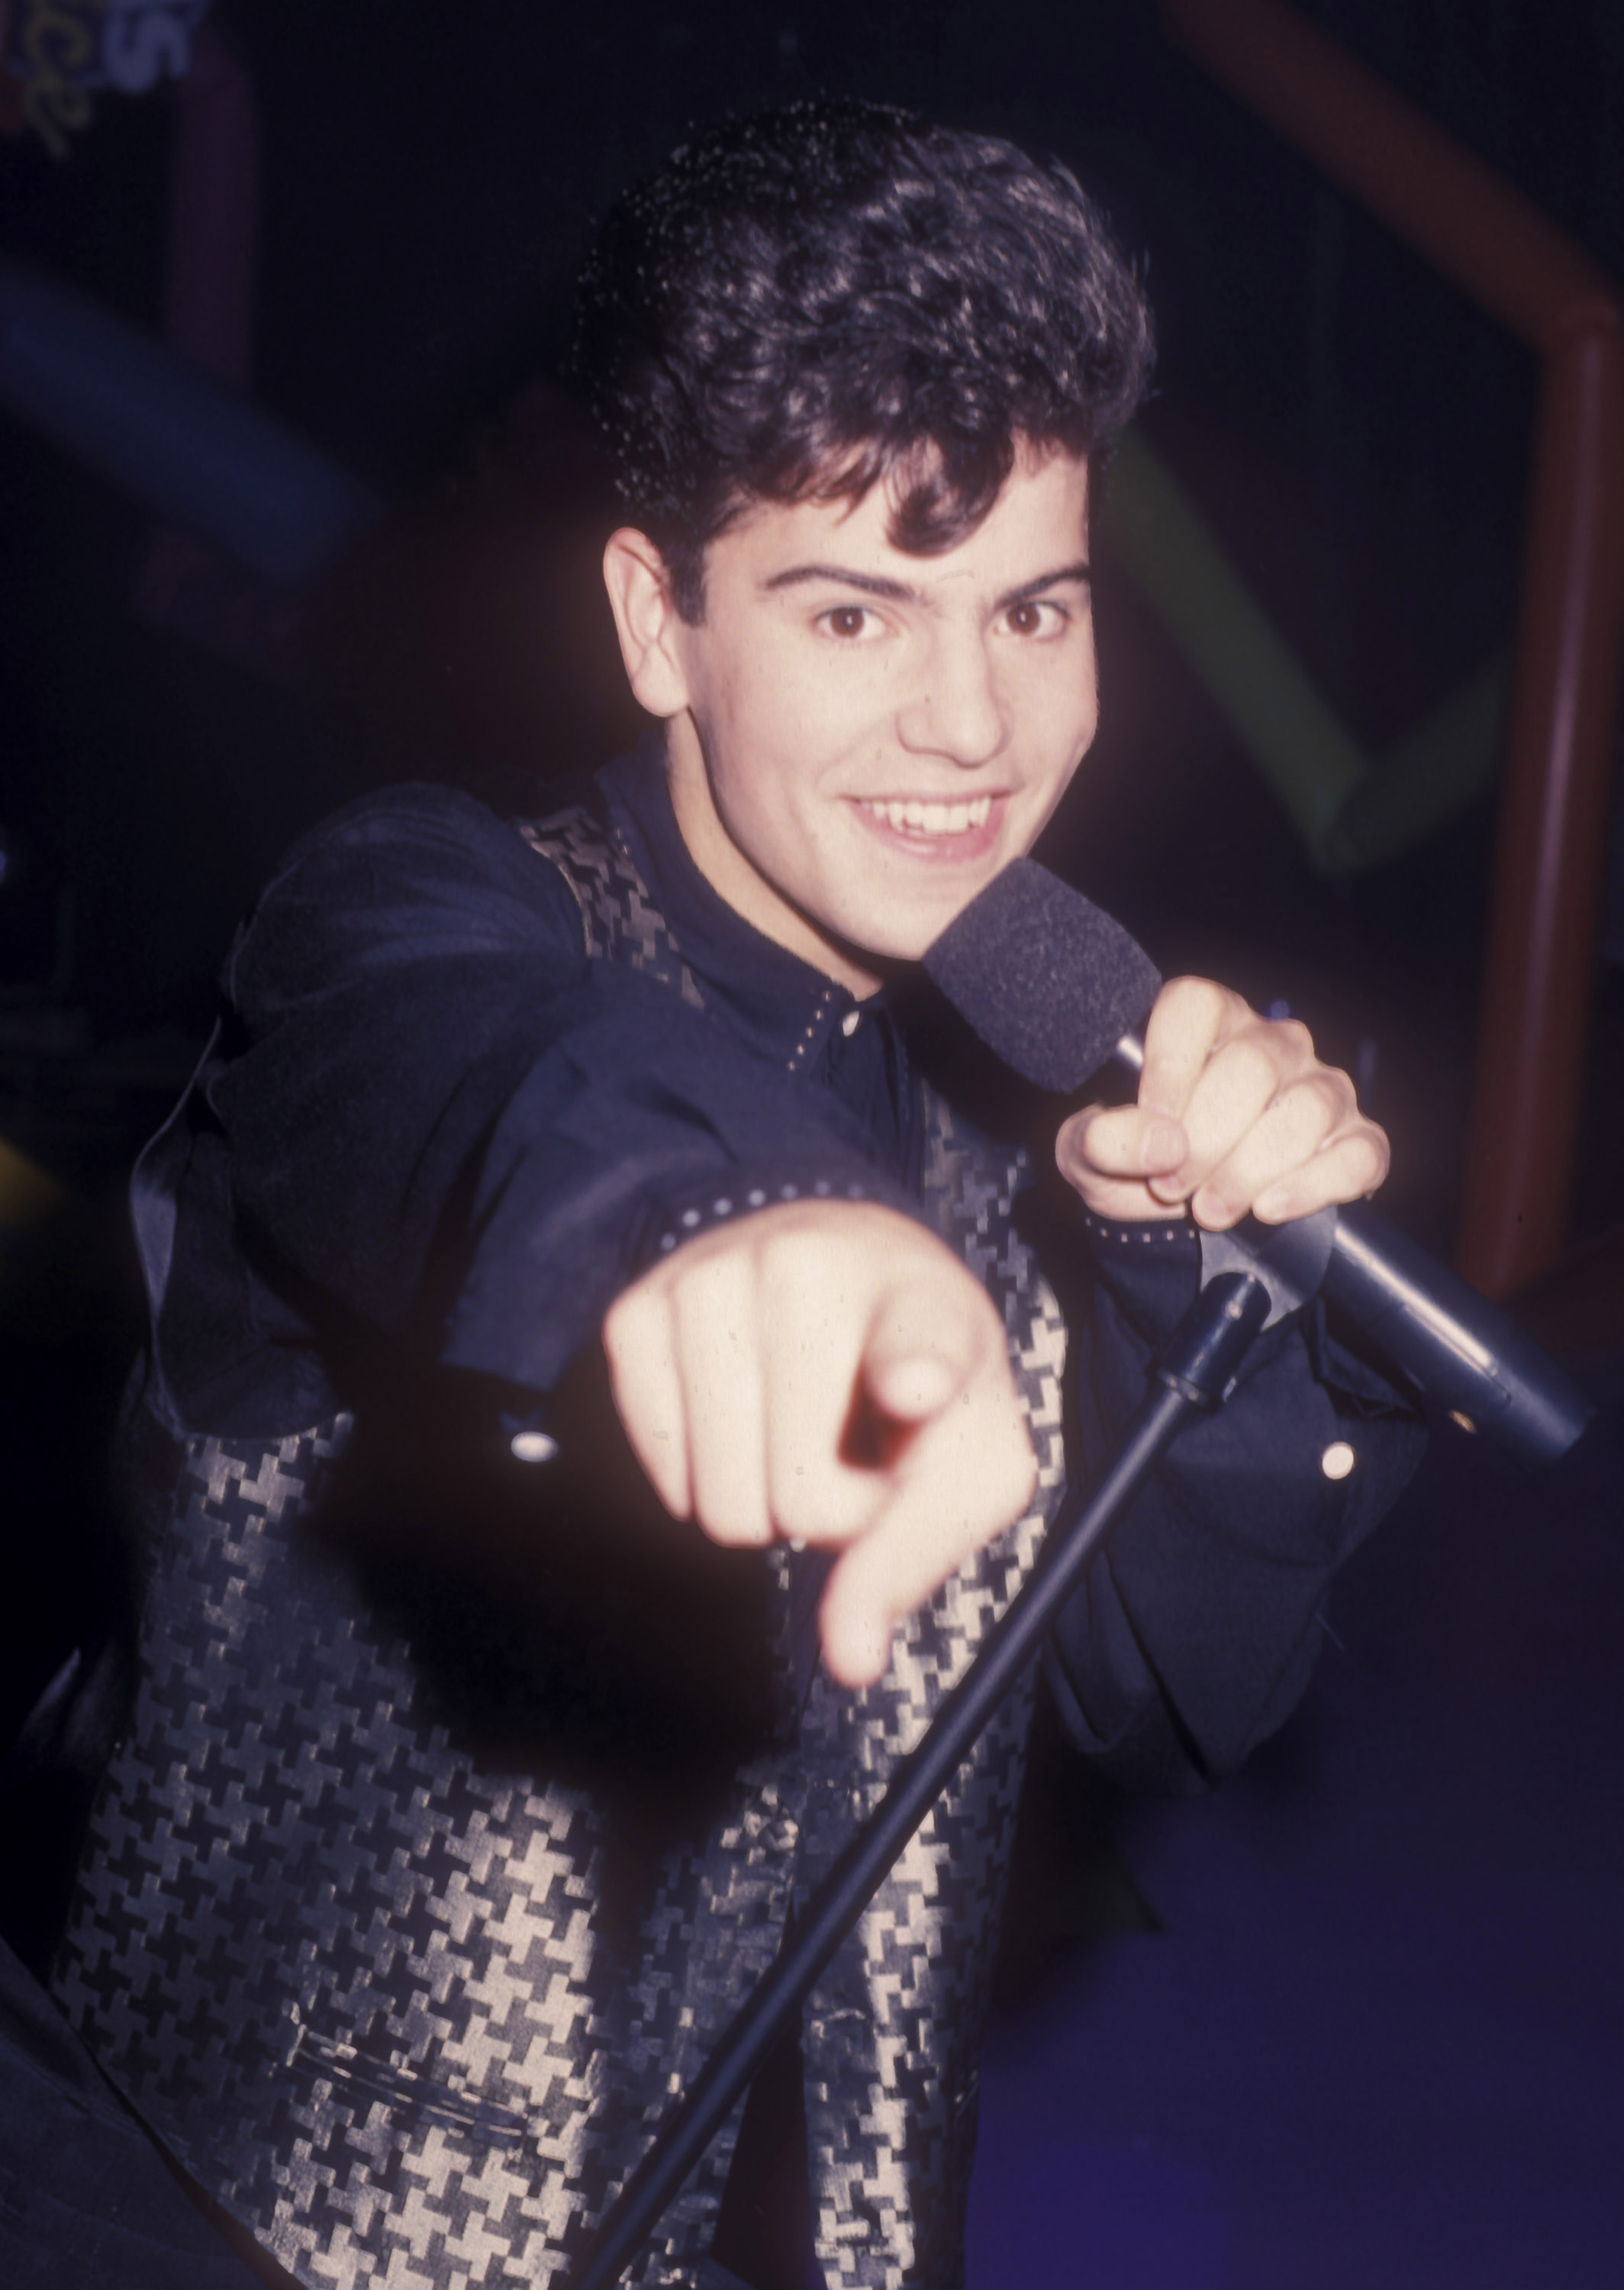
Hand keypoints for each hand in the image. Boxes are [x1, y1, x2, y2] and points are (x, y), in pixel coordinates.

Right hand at [601, 1200, 1035, 1687]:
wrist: (845, 1265)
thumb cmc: (921, 1379)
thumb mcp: (966, 1464)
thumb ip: (914, 1558)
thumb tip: (849, 1659)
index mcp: (926, 1304)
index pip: (919, 1341)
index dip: (915, 1371)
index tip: (915, 1388)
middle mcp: (812, 1269)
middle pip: (800, 1501)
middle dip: (825, 1514)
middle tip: (847, 1454)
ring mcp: (711, 1278)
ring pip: (717, 1501)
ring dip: (761, 1501)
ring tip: (796, 1434)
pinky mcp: (636, 1309)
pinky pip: (657, 1470)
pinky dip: (697, 1478)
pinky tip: (741, 1421)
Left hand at [1055, 976, 1388, 1228]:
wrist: (1174, 1225)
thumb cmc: (1135, 1165)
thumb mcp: (1088, 1155)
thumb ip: (1099, 1139)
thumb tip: (1162, 1144)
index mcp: (1205, 1024)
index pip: (1197, 1005)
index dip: (1171, 1065)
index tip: (1152, 1123)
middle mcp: (1271, 1044)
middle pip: (1252, 1065)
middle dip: (1207, 1138)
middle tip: (1171, 1186)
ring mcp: (1322, 1089)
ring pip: (1306, 1109)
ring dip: (1250, 1169)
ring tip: (1210, 1208)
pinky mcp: (1357, 1142)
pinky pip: (1357, 1155)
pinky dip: (1313, 1187)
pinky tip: (1269, 1208)